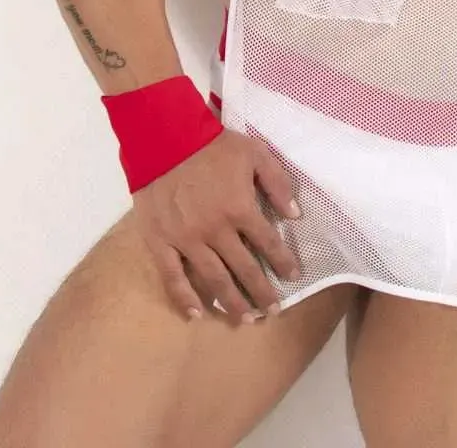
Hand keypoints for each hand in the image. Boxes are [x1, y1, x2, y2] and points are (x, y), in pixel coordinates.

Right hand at [131, 129, 302, 326]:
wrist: (165, 137)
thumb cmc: (212, 144)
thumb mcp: (254, 153)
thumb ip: (277, 183)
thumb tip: (295, 215)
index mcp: (240, 209)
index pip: (268, 244)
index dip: (283, 262)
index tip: (293, 276)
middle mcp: (216, 232)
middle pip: (244, 270)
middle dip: (261, 292)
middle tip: (272, 310)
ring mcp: (187, 241)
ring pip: (213, 280)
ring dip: (232, 303)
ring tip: (245, 319)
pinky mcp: (161, 243)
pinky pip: (173, 278)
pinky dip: (185, 299)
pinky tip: (198, 315)